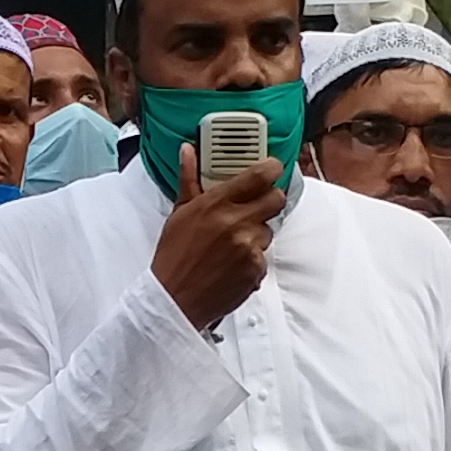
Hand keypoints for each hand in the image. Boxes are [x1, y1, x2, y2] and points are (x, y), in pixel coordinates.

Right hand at [150, 157, 286, 329]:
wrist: (175, 299)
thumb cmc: (174, 256)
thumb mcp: (179, 213)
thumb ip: (189, 179)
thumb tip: (188, 152)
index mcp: (216, 203)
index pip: (259, 175)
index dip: (272, 168)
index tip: (271, 168)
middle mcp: (236, 222)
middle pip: (276, 199)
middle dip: (269, 199)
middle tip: (255, 205)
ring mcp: (248, 247)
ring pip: (269, 230)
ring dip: (256, 233)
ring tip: (232, 242)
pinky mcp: (256, 270)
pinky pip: (263, 256)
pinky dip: (251, 259)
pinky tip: (232, 262)